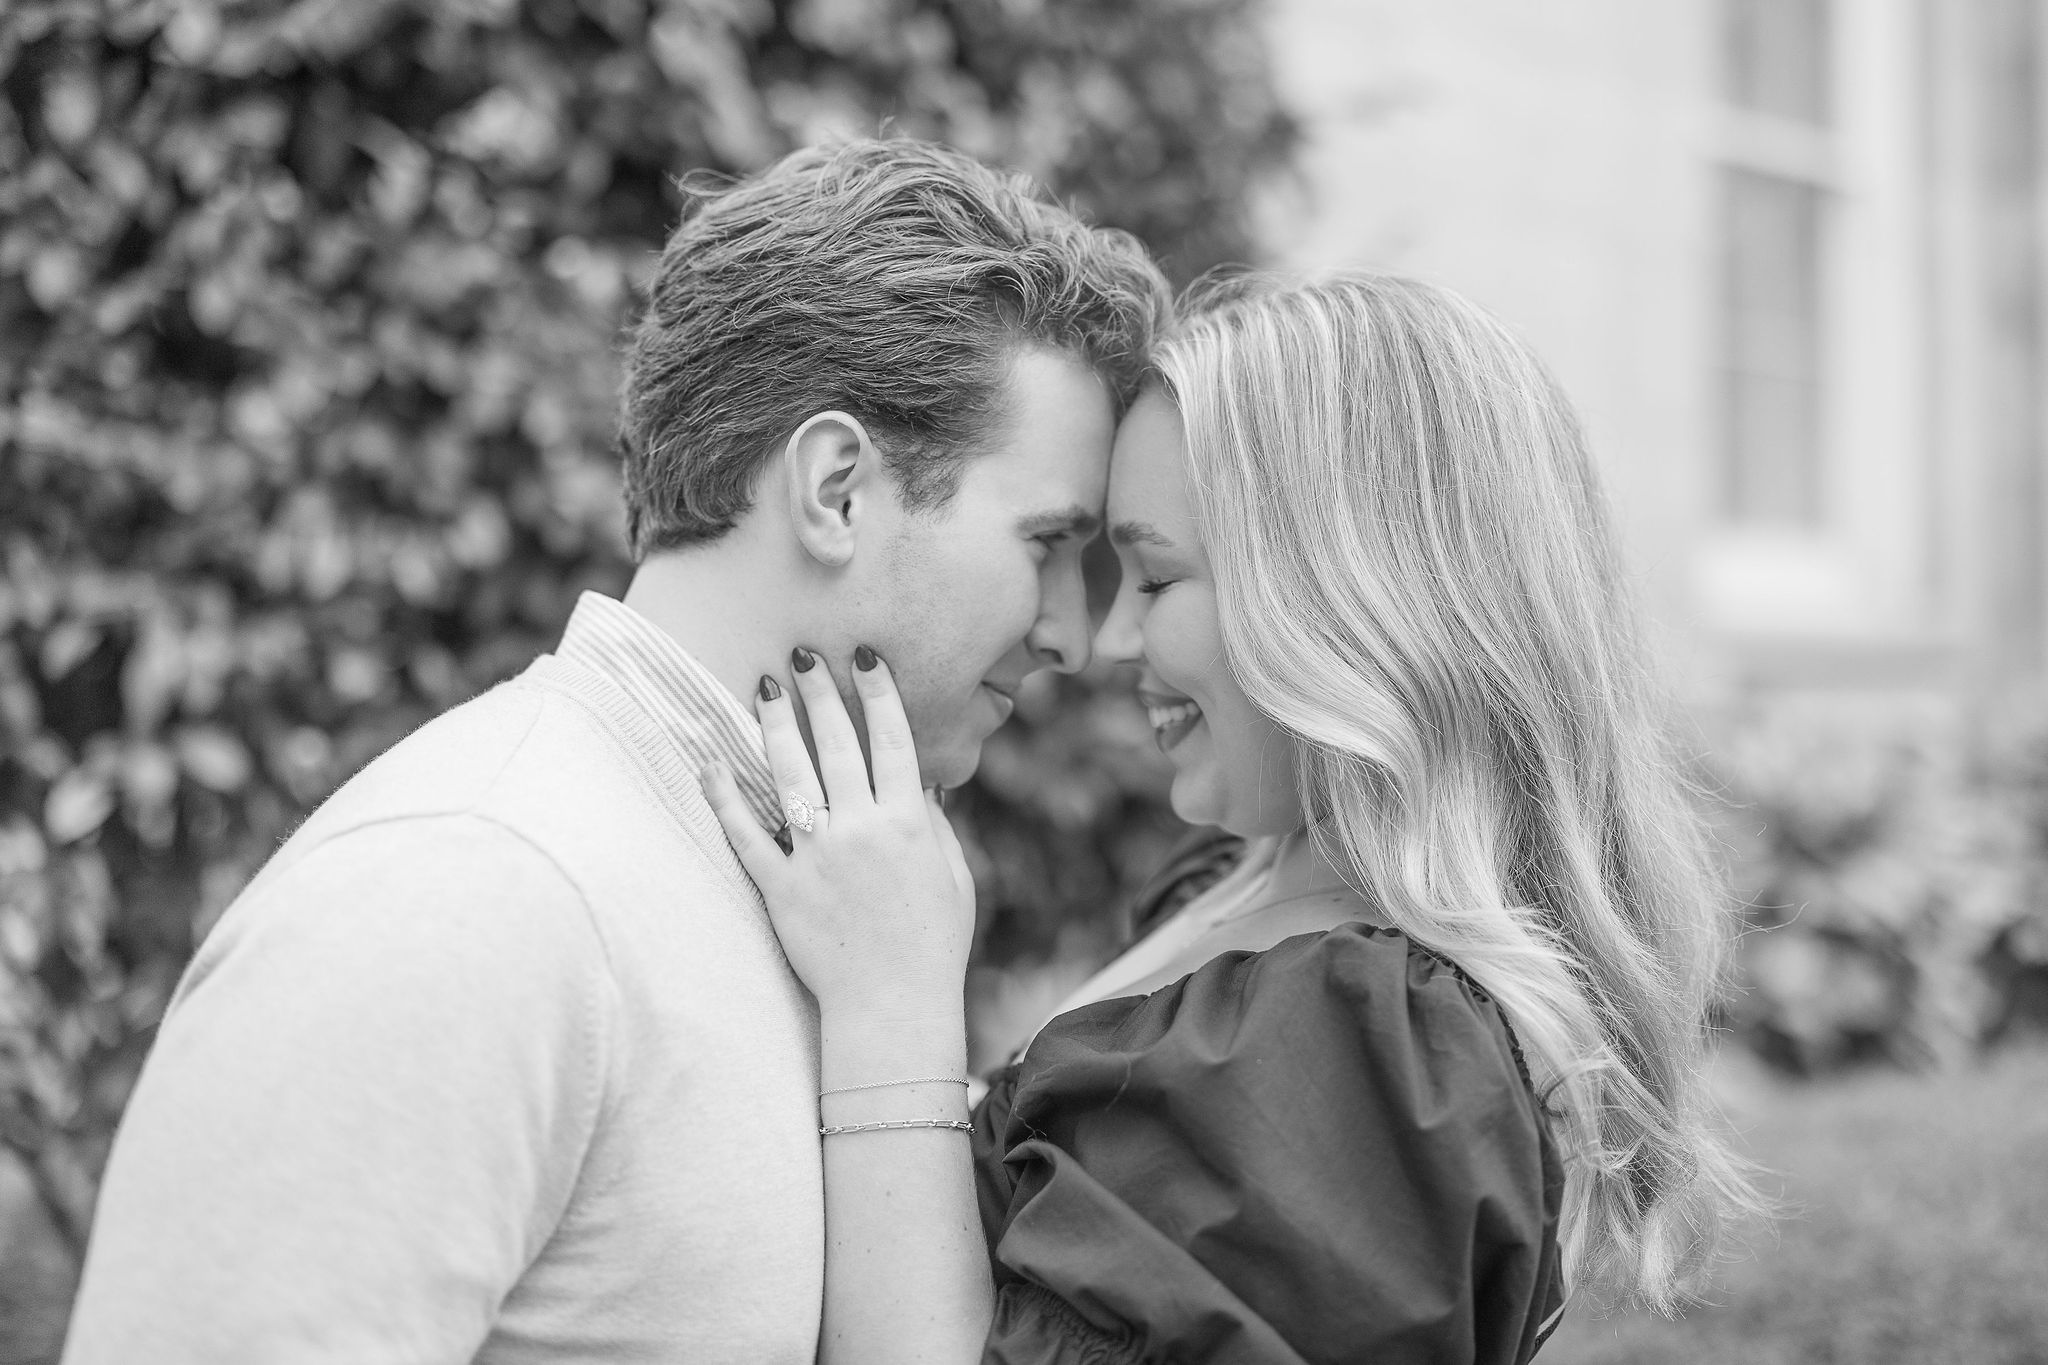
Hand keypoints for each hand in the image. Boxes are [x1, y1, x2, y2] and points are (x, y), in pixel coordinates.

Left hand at [702, 646, 975, 1026]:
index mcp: (909, 823)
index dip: (878, 691)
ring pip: (791, 776)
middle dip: (820, 692)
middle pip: (837, 744)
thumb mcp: (954, 877)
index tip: (864, 654)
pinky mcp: (781, 888)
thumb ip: (935, 824)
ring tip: (763, 687)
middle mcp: (863, 831)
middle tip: (802, 653)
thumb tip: (922, 778)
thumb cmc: (933, 946)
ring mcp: (818, 858)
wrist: (893, 1008)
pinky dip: (725, 796)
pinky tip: (709, 759)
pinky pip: (746, 834)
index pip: (892, 739)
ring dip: (776, 725)